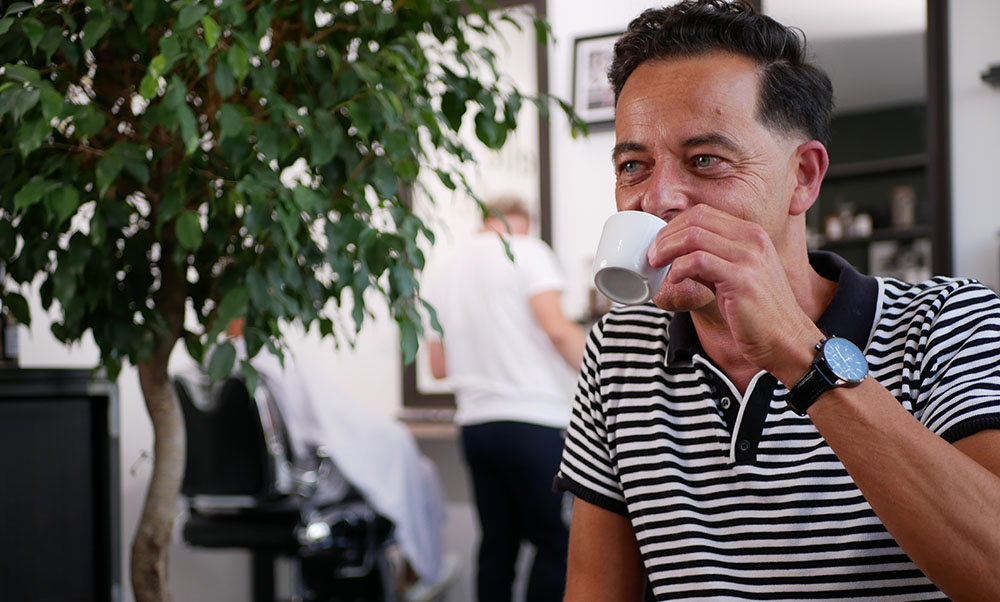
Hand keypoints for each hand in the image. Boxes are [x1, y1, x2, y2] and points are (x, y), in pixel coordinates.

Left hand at [648, 204, 820, 378]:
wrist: (785, 339)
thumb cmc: (758, 313)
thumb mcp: (736, 275)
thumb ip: (712, 261)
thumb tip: (677, 255)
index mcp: (752, 234)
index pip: (704, 213)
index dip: (675, 225)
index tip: (660, 242)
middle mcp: (753, 239)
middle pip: (696, 219)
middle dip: (666, 235)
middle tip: (652, 254)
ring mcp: (749, 257)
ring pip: (694, 236)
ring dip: (667, 249)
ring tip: (656, 264)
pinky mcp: (742, 279)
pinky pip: (698, 261)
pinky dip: (678, 268)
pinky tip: (673, 279)